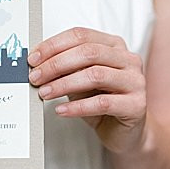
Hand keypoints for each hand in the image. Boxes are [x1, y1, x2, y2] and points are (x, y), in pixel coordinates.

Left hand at [28, 27, 149, 154]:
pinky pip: (102, 103)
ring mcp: (135, 81)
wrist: (124, 132)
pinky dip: (77, 107)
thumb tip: (38, 64)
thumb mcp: (81, 82)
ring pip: (95, 75)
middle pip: (88, 52)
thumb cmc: (102, 103)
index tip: (33, 59)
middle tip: (36, 77)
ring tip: (45, 93)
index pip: (82, 36)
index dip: (54, 45)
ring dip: (64, 84)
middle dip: (56, 64)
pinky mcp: (136, 105)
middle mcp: (128, 60)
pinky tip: (61, 110)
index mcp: (114, 46)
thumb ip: (67, 69)